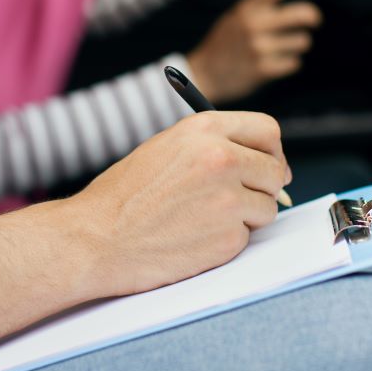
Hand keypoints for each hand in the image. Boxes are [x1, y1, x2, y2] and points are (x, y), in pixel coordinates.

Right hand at [67, 110, 289, 296]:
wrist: (96, 239)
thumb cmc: (123, 196)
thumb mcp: (166, 149)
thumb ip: (212, 147)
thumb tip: (259, 160)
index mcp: (204, 130)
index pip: (267, 130)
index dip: (271, 150)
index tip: (268, 163)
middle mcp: (221, 159)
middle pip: (275, 170)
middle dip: (264, 185)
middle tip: (245, 197)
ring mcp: (228, 199)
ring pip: (267, 207)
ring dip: (247, 216)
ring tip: (205, 219)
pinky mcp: (229, 238)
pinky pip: (248, 237)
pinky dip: (228, 240)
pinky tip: (195, 238)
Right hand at [186, 0, 326, 103]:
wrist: (203, 76)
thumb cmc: (224, 44)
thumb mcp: (236, 17)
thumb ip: (260, 7)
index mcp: (247, 8)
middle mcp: (253, 25)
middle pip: (302, 14)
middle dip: (313, 17)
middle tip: (313, 21)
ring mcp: (259, 48)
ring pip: (302, 41)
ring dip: (298, 44)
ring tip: (280, 48)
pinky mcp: (263, 70)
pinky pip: (294, 63)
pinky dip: (290, 63)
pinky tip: (275, 63)